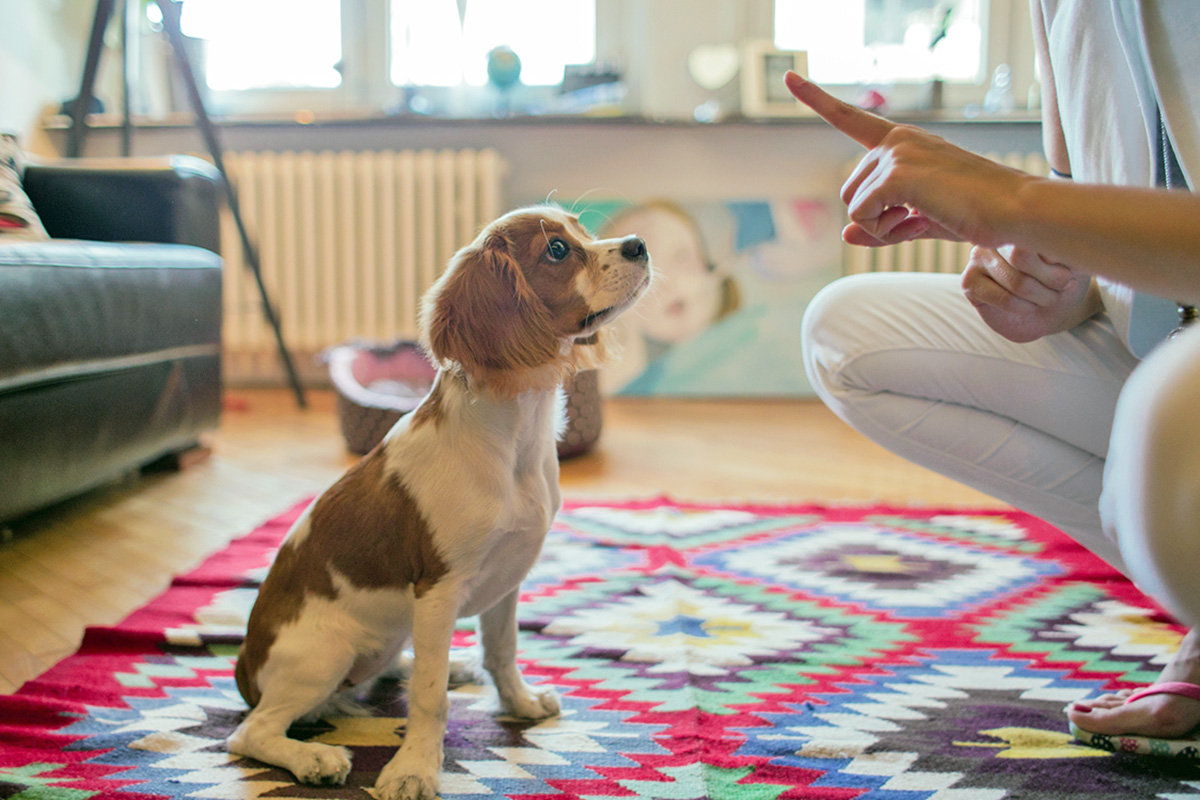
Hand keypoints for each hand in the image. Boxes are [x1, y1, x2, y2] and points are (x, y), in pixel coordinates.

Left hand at [784, 71, 1032, 248]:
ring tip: (923, 220)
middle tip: (918, 221)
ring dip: (883, 227)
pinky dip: (886, 232)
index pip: (851, 119)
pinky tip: (920, 223)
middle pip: (849, 192)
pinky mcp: (898, 173)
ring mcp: (897, 153)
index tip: (788, 78)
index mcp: (903, 142)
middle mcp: (897, 140)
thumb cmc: (975, 213)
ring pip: (854, 207)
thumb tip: (845, 234)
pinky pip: (864, 217)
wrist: (1014, 211)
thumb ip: (880, 225)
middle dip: (876, 219)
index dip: (817, 99)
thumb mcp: (919, 220)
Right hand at [961, 245, 1099, 341]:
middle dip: (1051, 279)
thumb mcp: (1074, 259)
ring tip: (1048, 298)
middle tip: (1062, 286)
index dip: (1056, 257)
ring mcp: (978, 257)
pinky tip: (1029, 307)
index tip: (1070, 269)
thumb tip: (1042, 250)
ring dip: (1041, 296)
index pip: (1035, 232)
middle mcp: (996, 234)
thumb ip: (1059, 248)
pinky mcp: (969, 282)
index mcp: (1022, 220)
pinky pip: (1002, 297)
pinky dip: (1023, 307)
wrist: (1053, 311)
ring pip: (1016, 280)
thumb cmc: (1063, 280)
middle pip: (1022, 256)